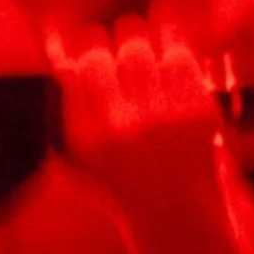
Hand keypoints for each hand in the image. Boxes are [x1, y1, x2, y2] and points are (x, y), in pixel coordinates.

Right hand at [57, 25, 226, 238]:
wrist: (173, 211)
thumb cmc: (115, 180)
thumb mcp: (72, 159)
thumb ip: (59, 109)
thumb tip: (60, 54)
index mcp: (84, 139)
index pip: (72, 69)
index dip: (81, 53)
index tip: (92, 55)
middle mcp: (118, 129)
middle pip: (99, 53)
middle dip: (105, 46)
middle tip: (118, 54)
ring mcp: (159, 120)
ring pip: (137, 45)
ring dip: (136, 42)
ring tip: (142, 56)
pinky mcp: (194, 111)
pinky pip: (177, 54)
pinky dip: (170, 51)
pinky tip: (167, 60)